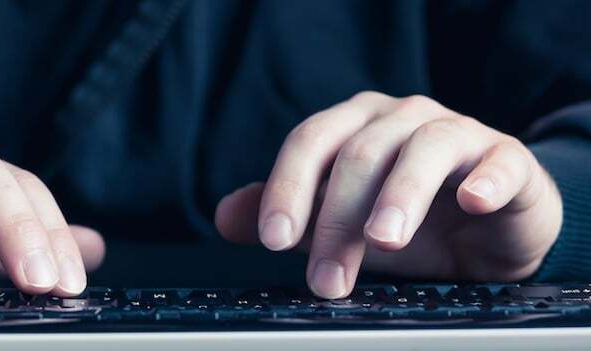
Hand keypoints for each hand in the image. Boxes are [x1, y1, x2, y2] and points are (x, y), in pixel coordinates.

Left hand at [215, 92, 561, 297]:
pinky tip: (472, 202)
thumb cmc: (405, 222)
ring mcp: (457, 132)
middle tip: (327, 278)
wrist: (486, 235)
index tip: (274, 237)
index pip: (309, 142)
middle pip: (359, 155)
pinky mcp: (506, 158)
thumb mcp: (338, 226)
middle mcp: (399, 118)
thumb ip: (286, 218)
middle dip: (336, 220)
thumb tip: (224, 218)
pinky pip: (497, 161)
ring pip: (423, 150)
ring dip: (400, 195)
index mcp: (353, 126)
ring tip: (384, 238)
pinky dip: (485, 180)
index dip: (287, 187)